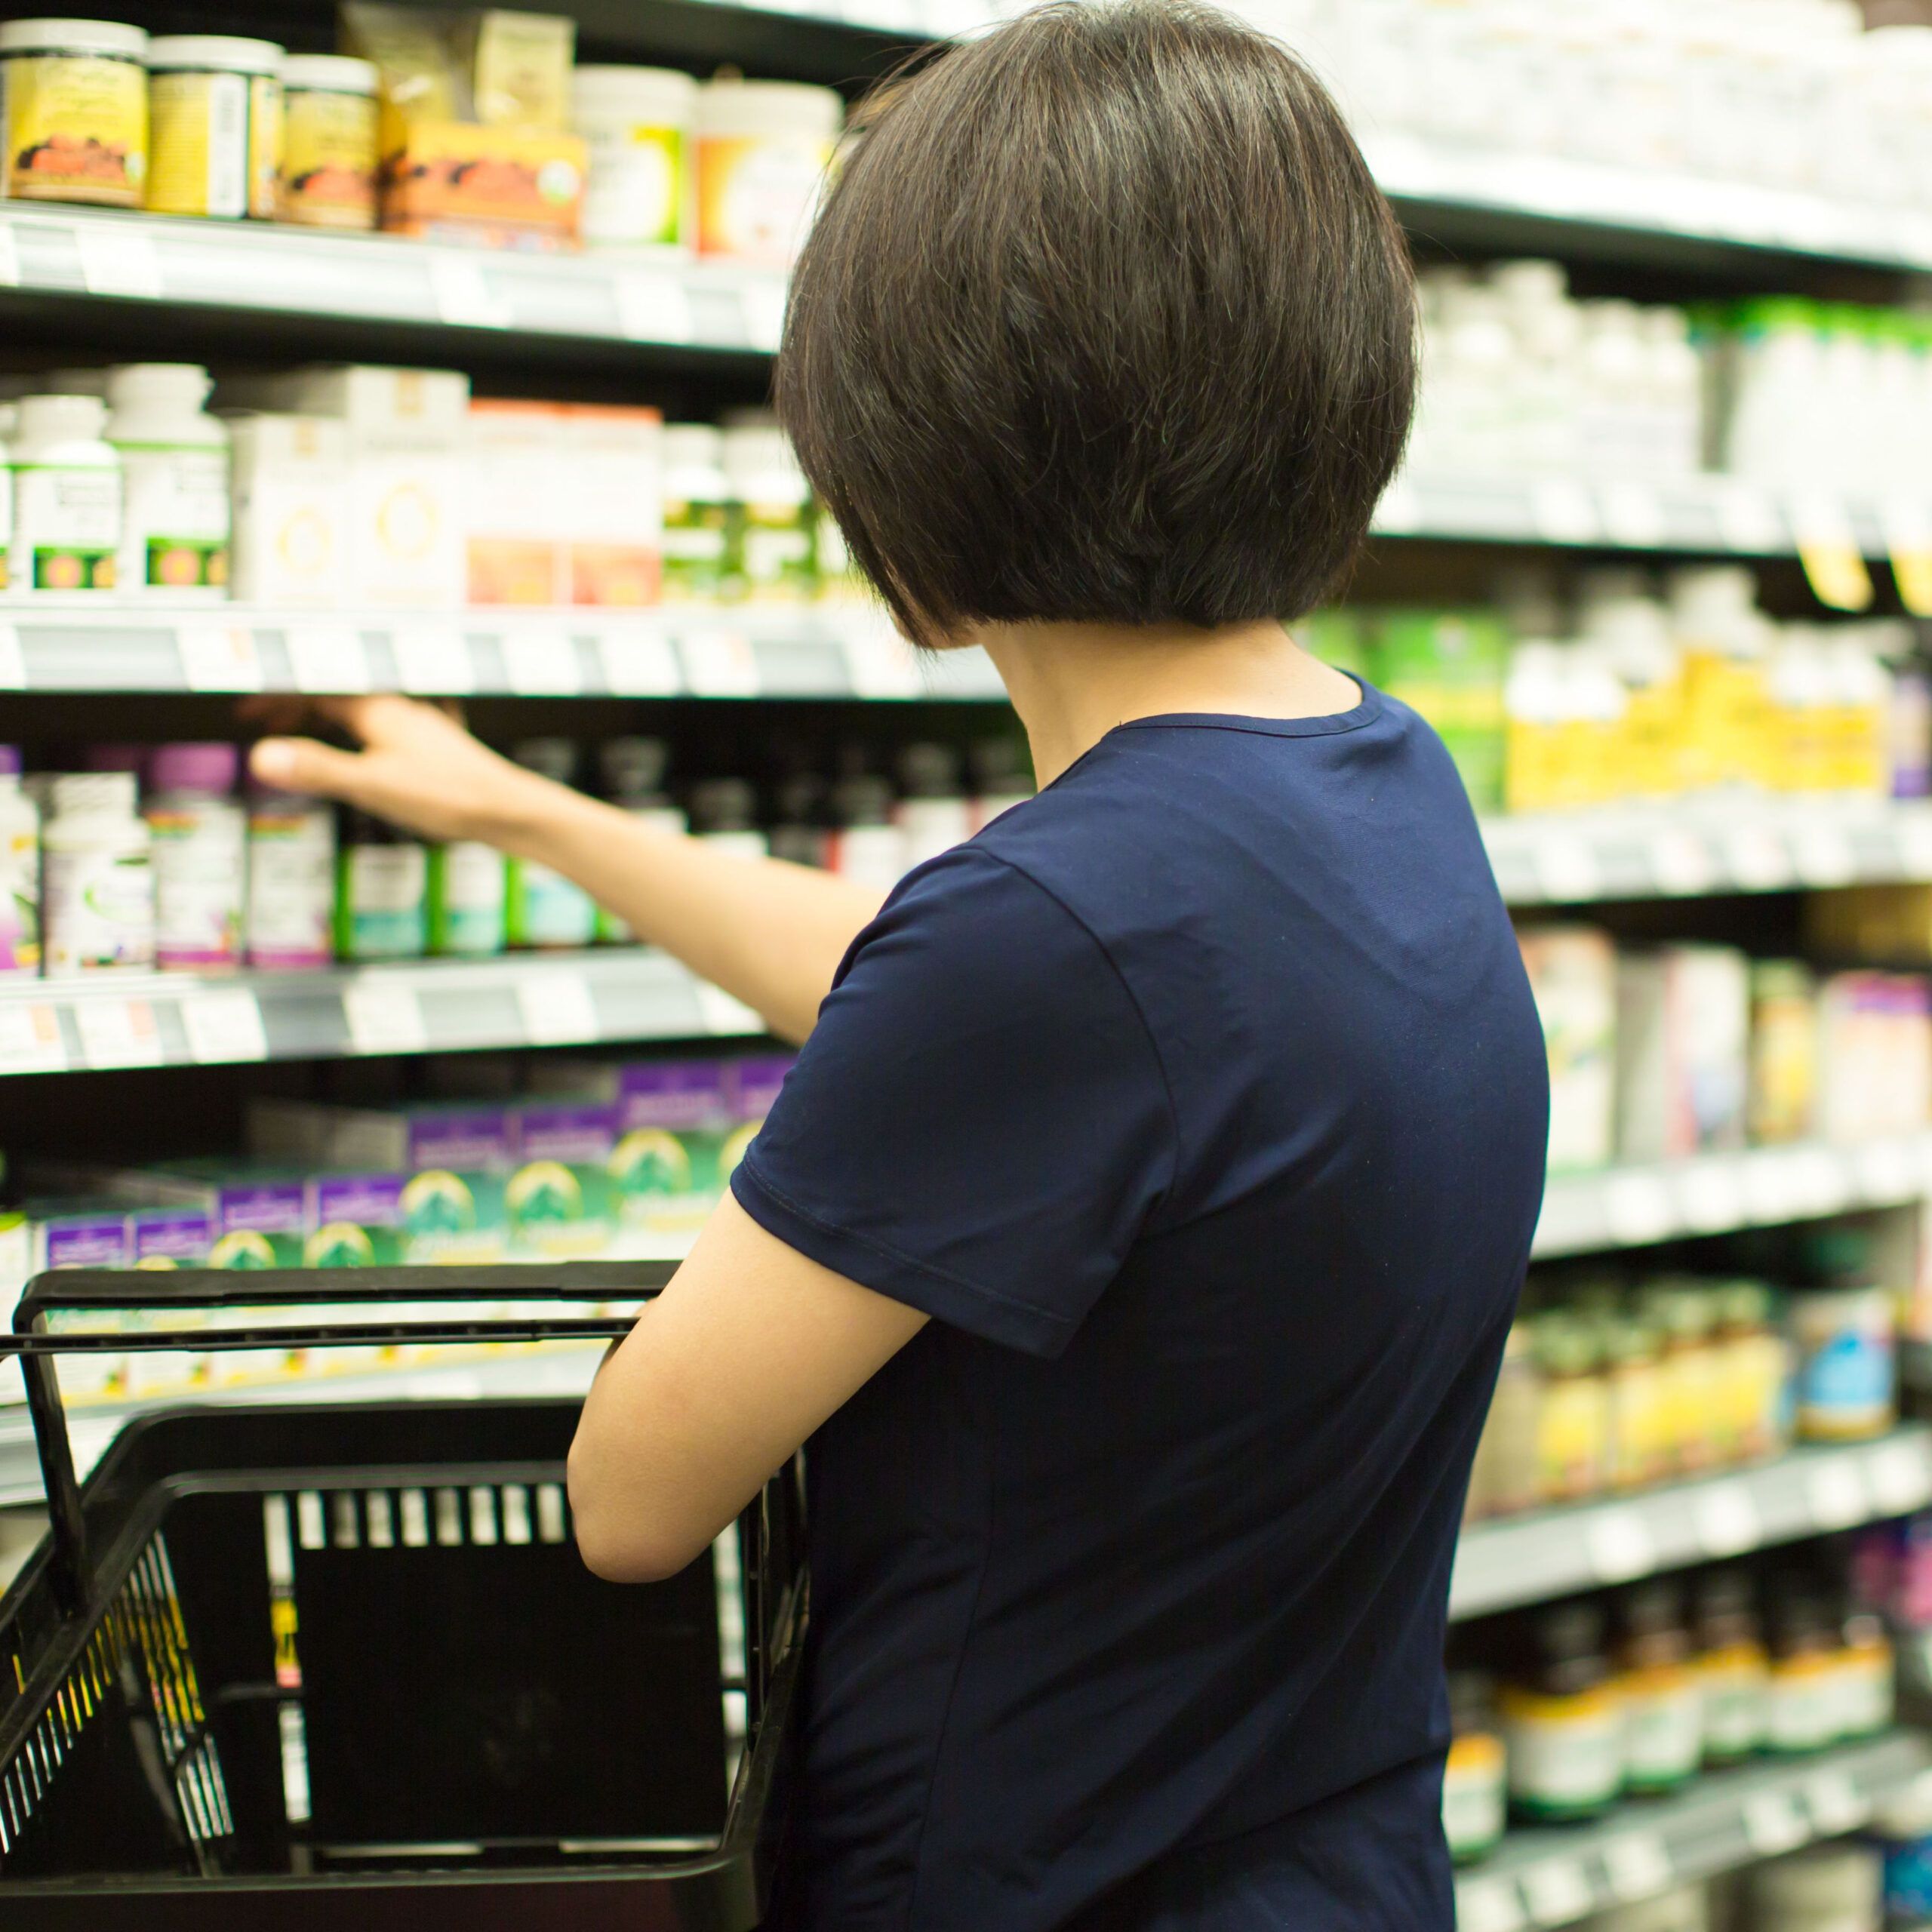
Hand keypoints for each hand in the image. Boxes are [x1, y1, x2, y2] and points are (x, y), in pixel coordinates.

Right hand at [246, 695, 554, 847]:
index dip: (275, 698)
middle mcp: (397, 709)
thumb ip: (320, 770)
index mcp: (378, 709)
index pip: (314, 690)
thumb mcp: (374, 786)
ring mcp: (416, 727)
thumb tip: (261, 756)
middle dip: (294, 706)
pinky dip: (349, 738)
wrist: (509, 810)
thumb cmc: (448, 796)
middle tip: (258, 723)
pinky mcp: (430, 748)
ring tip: (296, 739)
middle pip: (333, 697)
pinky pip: (377, 731)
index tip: (244, 710)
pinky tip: (355, 759)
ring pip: (357, 714)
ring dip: (321, 721)